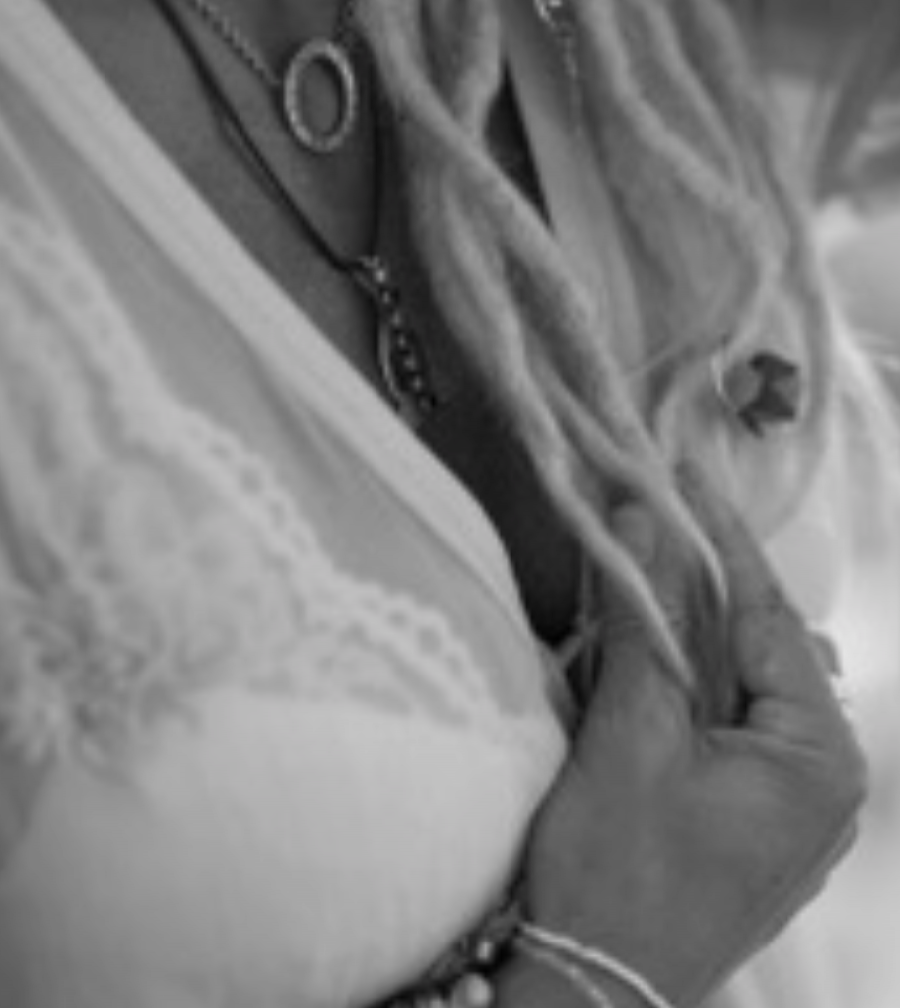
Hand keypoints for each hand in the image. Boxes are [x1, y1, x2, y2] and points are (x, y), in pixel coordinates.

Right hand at [519, 481, 866, 1006]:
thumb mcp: (631, 735)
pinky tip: (643, 636)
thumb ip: (645, 623)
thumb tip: (644, 521)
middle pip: (757, 645)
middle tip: (653, 504)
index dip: (719, 537)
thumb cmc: (617, 876)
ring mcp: (789, 808)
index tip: (684, 472)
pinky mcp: (750, 821)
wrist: (587, 996)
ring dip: (685, 626)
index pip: (768, 616)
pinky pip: (724, 722)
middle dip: (699, 577)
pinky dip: (683, 678)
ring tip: (642, 554)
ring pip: (737, 681)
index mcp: (820, 759)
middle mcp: (823, 782)